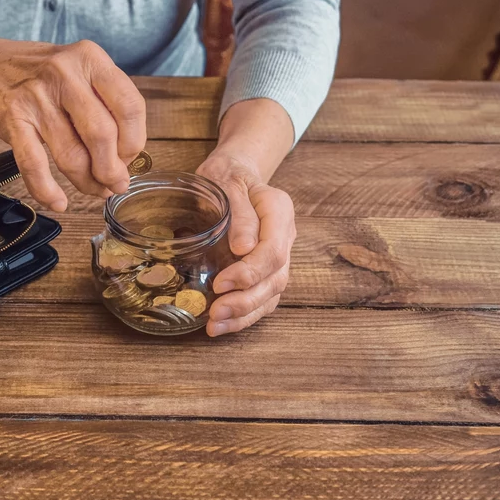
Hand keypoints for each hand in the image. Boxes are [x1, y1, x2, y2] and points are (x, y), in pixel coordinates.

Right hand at [0, 35, 146, 210]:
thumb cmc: (47, 77)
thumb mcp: (82, 72)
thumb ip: (107, 106)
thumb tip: (127, 161)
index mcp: (91, 59)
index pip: (130, 106)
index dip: (135, 141)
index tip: (130, 158)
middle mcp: (64, 73)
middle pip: (101, 134)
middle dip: (112, 169)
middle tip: (115, 184)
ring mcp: (35, 96)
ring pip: (70, 154)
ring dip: (86, 182)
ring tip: (94, 190)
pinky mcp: (12, 119)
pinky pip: (33, 164)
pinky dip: (47, 190)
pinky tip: (58, 202)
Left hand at [196, 149, 295, 336]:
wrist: (232, 172)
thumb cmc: (226, 175)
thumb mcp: (226, 182)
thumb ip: (238, 213)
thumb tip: (243, 248)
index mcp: (279, 210)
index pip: (273, 250)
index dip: (249, 272)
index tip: (220, 283)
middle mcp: (284, 235)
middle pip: (275, 277)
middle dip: (246, 300)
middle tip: (215, 312)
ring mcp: (279, 255)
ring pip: (271, 293)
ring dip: (244, 314)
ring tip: (215, 326)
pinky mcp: (267, 270)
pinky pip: (262, 298)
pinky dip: (243, 315)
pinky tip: (222, 325)